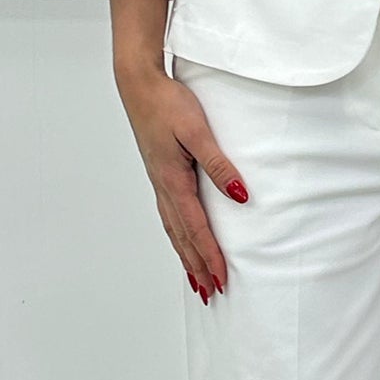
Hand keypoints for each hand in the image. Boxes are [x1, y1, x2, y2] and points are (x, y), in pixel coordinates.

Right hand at [116, 64, 248, 301]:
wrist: (140, 86)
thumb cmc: (168, 104)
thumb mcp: (198, 132)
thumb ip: (219, 165)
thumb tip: (240, 195)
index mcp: (173, 182)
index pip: (196, 229)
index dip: (210, 257)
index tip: (221, 280)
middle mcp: (164, 188)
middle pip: (183, 238)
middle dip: (197, 267)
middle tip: (211, 293)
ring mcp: (159, 183)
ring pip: (174, 230)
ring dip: (186, 256)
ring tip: (196, 279)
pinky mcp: (160, 175)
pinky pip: (169, 216)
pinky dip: (178, 236)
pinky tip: (182, 240)